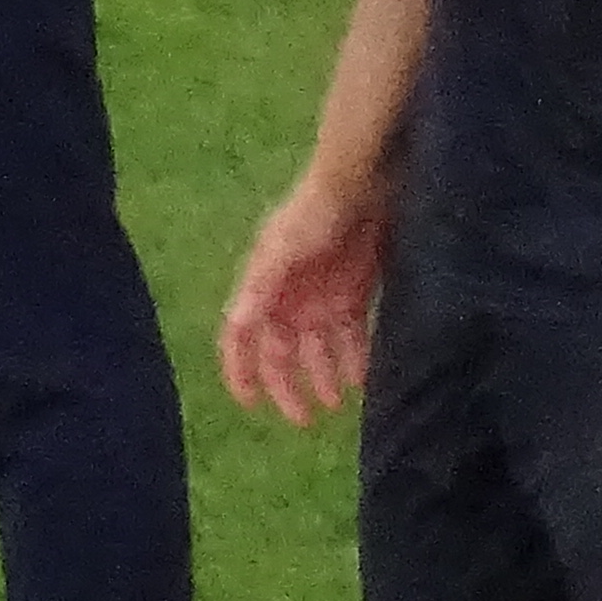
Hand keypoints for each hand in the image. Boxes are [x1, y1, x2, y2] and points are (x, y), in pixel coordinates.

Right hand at [215, 169, 390, 427]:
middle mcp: (288, 299)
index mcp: (264, 287)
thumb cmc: (315, 209)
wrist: (364, 181)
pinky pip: (350, 338)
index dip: (240, 370)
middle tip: (306, 419)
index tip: (250, 404)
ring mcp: (321, 298)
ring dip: (324, 378)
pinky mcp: (353, 295)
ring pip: (318, 351)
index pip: (240, 336)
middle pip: (281, 353)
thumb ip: (261, 286)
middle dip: (289, 387)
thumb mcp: (283, 246)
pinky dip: (354, 359)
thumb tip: (236, 323)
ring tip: (338, 403)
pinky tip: (364, 380)